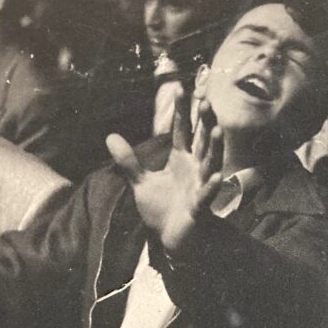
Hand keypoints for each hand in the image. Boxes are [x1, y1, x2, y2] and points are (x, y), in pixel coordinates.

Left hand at [106, 88, 223, 250]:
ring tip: (217, 130)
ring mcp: (199, 186)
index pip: (182, 130)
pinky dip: (211, 187)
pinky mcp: (199, 208)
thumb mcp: (141, 182)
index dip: (182, 111)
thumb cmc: (161, 208)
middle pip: (201, 141)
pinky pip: (206, 195)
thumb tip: (110, 136)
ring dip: (214, 147)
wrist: (169, 239)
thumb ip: (128, 160)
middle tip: (207, 101)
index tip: (180, 88)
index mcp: (180, 159)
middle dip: (204, 122)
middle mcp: (194, 168)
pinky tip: (216, 178)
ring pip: (209, 163)